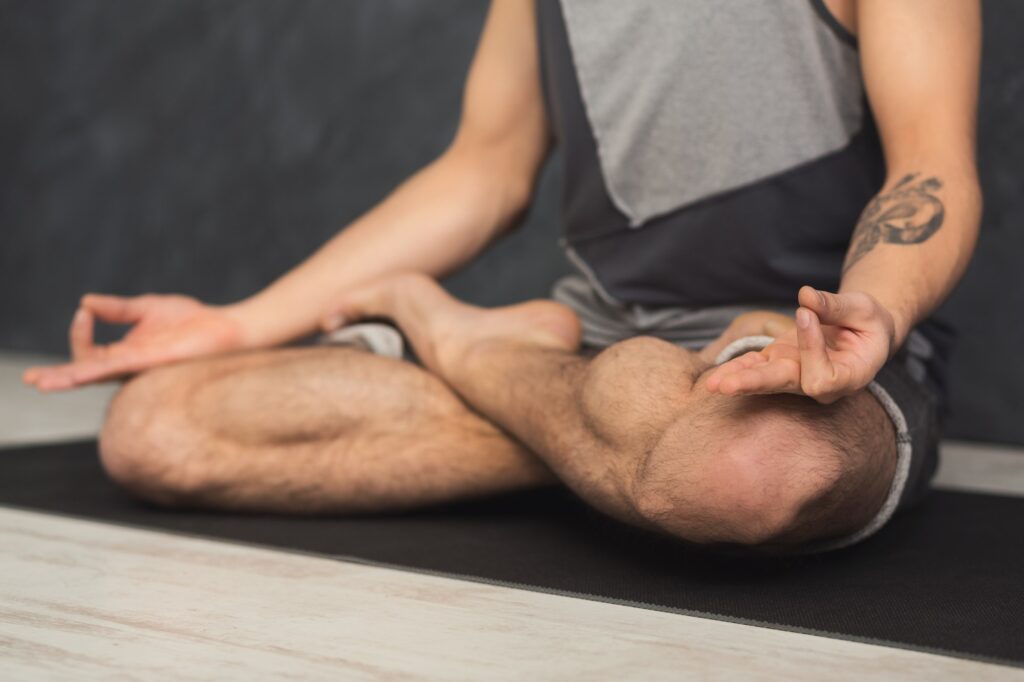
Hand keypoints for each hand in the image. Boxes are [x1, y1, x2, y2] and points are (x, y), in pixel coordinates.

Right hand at [23, 294, 246, 391]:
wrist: (227, 328)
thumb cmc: (194, 321)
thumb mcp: (146, 308)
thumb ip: (117, 308)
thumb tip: (84, 301)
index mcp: (126, 354)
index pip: (89, 352)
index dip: (79, 332)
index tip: (84, 311)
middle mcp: (129, 366)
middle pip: (85, 374)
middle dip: (58, 377)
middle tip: (31, 380)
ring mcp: (139, 367)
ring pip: (96, 376)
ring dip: (68, 378)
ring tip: (42, 382)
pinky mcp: (150, 363)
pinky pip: (116, 368)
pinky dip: (94, 369)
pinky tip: (77, 373)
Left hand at [706, 287, 897, 403]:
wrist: (861, 331)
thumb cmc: (868, 321)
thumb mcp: (863, 309)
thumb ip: (836, 306)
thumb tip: (806, 295)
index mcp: (849, 377)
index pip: (821, 376)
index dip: (811, 347)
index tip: (805, 313)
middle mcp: (820, 384)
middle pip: (785, 386)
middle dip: (755, 383)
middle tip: (727, 386)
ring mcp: (796, 375)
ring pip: (765, 380)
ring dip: (738, 379)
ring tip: (712, 384)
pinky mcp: (779, 363)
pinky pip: (755, 367)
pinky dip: (736, 367)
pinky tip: (715, 375)